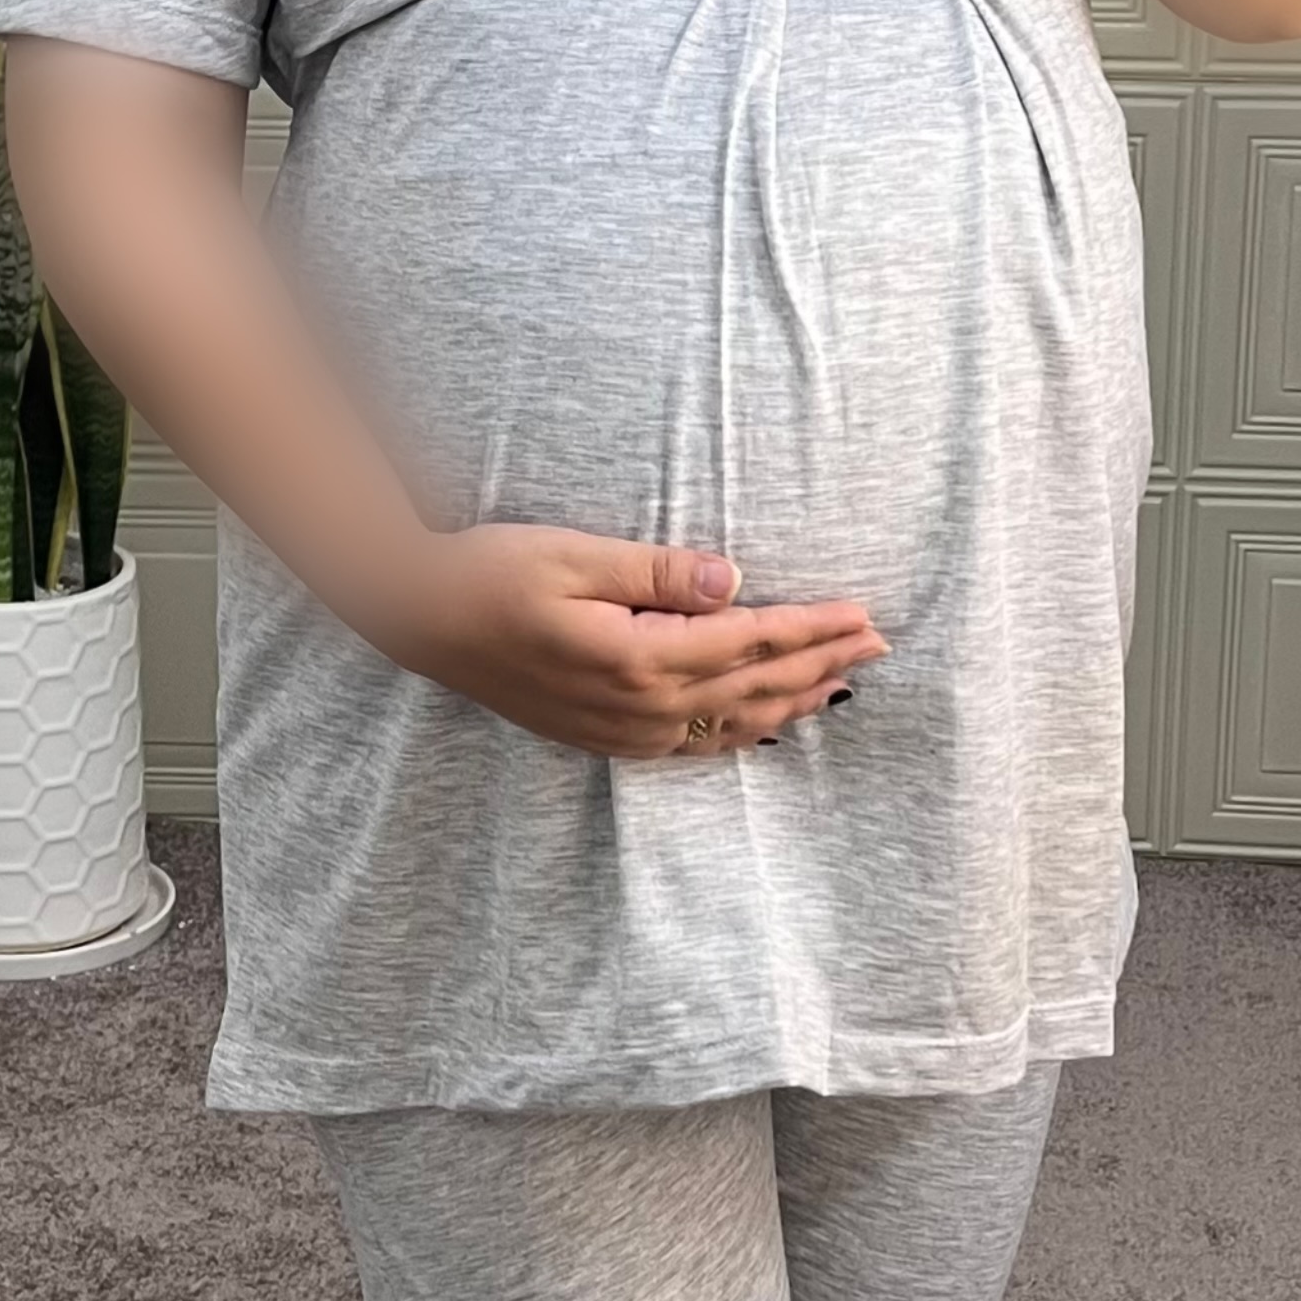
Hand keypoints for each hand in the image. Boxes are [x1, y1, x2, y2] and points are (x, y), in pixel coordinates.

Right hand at [375, 525, 890, 757]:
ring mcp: (624, 732)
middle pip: (755, 686)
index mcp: (641, 656)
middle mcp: (642, 707)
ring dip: (792, 702)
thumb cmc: (493, 572)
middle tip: (879, 644)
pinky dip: (742, 732)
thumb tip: (736, 580)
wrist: (422, 618)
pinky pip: (694, 745)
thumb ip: (662, 574)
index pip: (752, 639)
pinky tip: (767, 722)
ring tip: (842, 683)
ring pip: (733, 724)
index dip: (813, 628)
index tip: (865, 615)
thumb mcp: (578, 555)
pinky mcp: (607, 739)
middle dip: (821, 664)